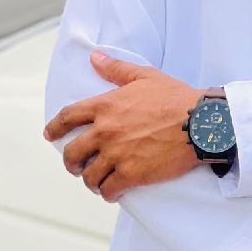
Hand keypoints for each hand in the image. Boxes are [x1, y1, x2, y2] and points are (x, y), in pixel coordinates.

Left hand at [44, 51, 201, 200]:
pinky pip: (108, 189)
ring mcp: (116, 154)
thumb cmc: (177, 98)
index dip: (55, 128)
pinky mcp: (131, 174)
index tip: (50, 135)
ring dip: (90, 180)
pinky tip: (112, 192)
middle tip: (76, 166)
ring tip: (97, 182)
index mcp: (106, 105)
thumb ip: (116, 68)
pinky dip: (108, 192)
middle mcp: (105, 131)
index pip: (68, 117)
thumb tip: (94, 57)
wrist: (201, 123)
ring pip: (89, 175)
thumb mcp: (146, 76)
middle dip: (71, 162)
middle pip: (72, 152)